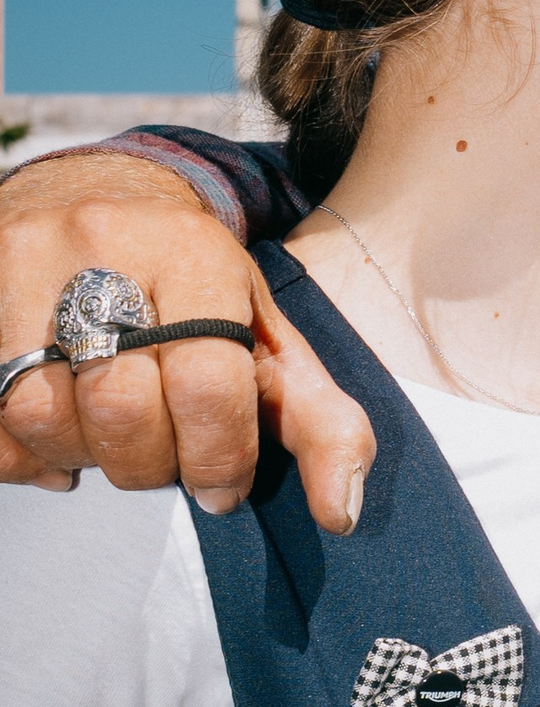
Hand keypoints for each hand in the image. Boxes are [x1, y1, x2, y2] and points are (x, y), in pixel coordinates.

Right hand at [0, 154, 372, 528]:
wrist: (99, 194)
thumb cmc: (194, 287)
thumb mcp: (267, 335)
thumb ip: (319, 421)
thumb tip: (341, 512)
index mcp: (193, 252)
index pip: (206, 380)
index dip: (220, 456)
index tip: (223, 486)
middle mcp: (102, 247)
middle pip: (119, 406)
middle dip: (150, 465)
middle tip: (166, 462)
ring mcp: (22, 265)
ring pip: (39, 414)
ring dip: (84, 459)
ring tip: (113, 445)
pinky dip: (21, 456)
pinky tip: (61, 446)